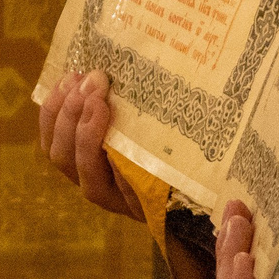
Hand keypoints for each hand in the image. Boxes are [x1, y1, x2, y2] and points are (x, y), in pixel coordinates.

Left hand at [40, 71, 253, 278]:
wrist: (173, 172)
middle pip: (82, 168)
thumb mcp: (197, 160)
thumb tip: (227, 129)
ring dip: (66, 112)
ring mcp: (87, 177)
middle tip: (97, 82)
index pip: (117, 185)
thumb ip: (193, 155)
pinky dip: (53, 111)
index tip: (109, 106)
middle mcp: (110, 195)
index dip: (105, 148)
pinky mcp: (73, 157)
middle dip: (83, 122)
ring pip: (61, 155)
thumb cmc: (191, 163)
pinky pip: (51, 140)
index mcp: (141, 200)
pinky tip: (65, 82)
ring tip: (79, 78)